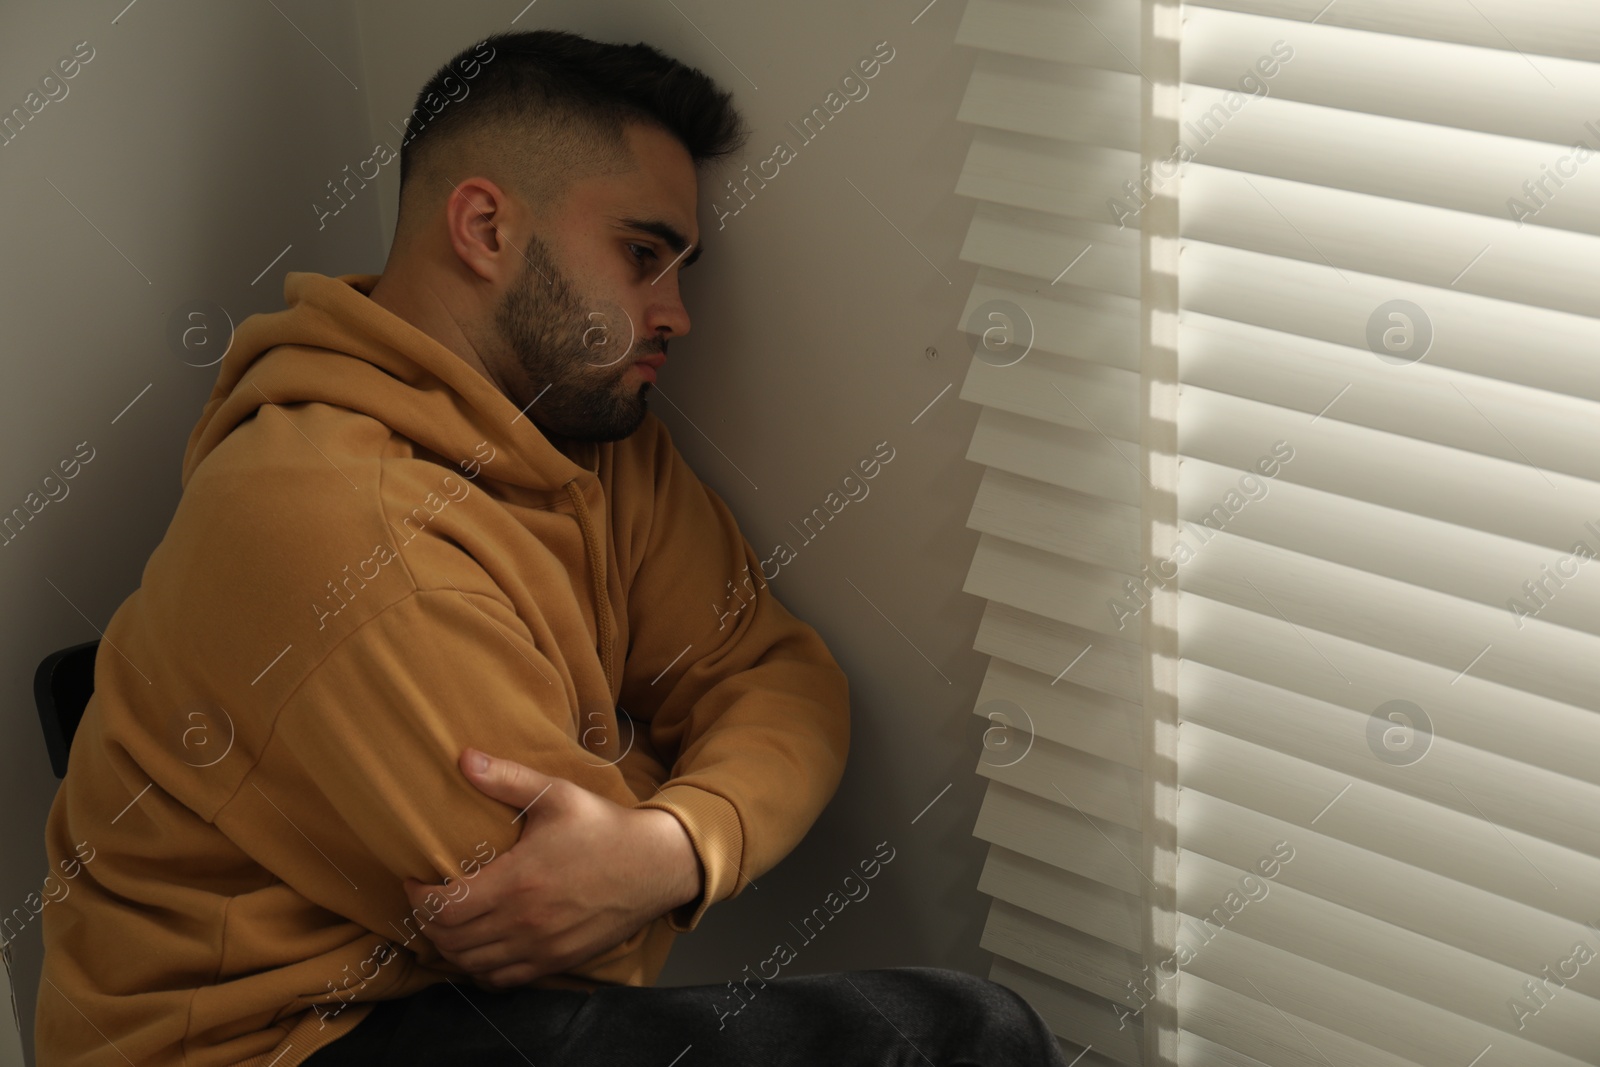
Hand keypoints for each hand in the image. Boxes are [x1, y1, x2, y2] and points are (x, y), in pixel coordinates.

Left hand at [402, 747, 702, 989]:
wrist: (657, 866)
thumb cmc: (605, 828)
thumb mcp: (557, 794)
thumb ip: (506, 779)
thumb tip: (463, 758)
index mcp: (517, 883)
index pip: (443, 907)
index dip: (417, 897)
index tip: (415, 878)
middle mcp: (523, 924)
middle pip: (449, 941)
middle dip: (427, 921)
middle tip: (427, 898)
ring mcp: (540, 949)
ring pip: (471, 964)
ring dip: (450, 946)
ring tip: (450, 920)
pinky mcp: (556, 963)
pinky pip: (501, 980)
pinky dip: (480, 968)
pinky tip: (480, 946)